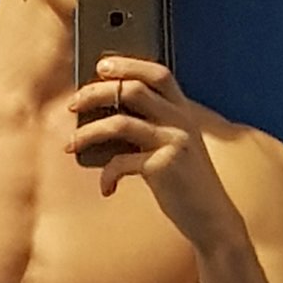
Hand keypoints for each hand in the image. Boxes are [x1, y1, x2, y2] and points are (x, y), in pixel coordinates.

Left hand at [66, 57, 239, 248]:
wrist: (211, 218)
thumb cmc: (185, 183)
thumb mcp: (175, 147)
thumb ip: (152, 128)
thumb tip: (106, 116)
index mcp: (184, 112)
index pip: (158, 74)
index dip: (129, 64)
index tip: (101, 65)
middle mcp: (181, 121)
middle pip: (133, 89)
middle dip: (96, 92)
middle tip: (73, 103)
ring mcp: (174, 141)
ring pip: (119, 123)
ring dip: (88, 132)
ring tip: (70, 143)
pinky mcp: (164, 166)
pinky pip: (121, 162)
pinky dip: (107, 175)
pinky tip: (107, 188)